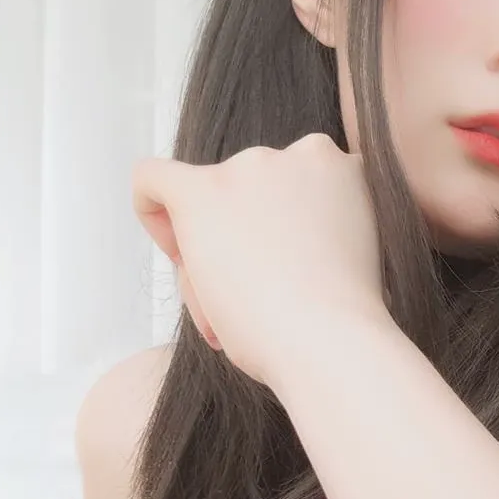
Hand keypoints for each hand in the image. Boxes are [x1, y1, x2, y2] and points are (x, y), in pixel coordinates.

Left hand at [131, 134, 388, 390]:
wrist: (331, 343)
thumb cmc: (344, 322)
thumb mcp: (347, 257)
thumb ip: (314, 231)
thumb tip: (265, 240)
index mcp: (344, 170)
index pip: (295, 186)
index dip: (276, 225)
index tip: (275, 263)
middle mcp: (300, 155)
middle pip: (248, 193)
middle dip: (242, 239)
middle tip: (252, 302)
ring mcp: (253, 167)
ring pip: (209, 203)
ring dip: (213, 252)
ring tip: (233, 314)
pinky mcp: (202, 191)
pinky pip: (153, 178)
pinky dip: (152, 212)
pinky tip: (173, 251)